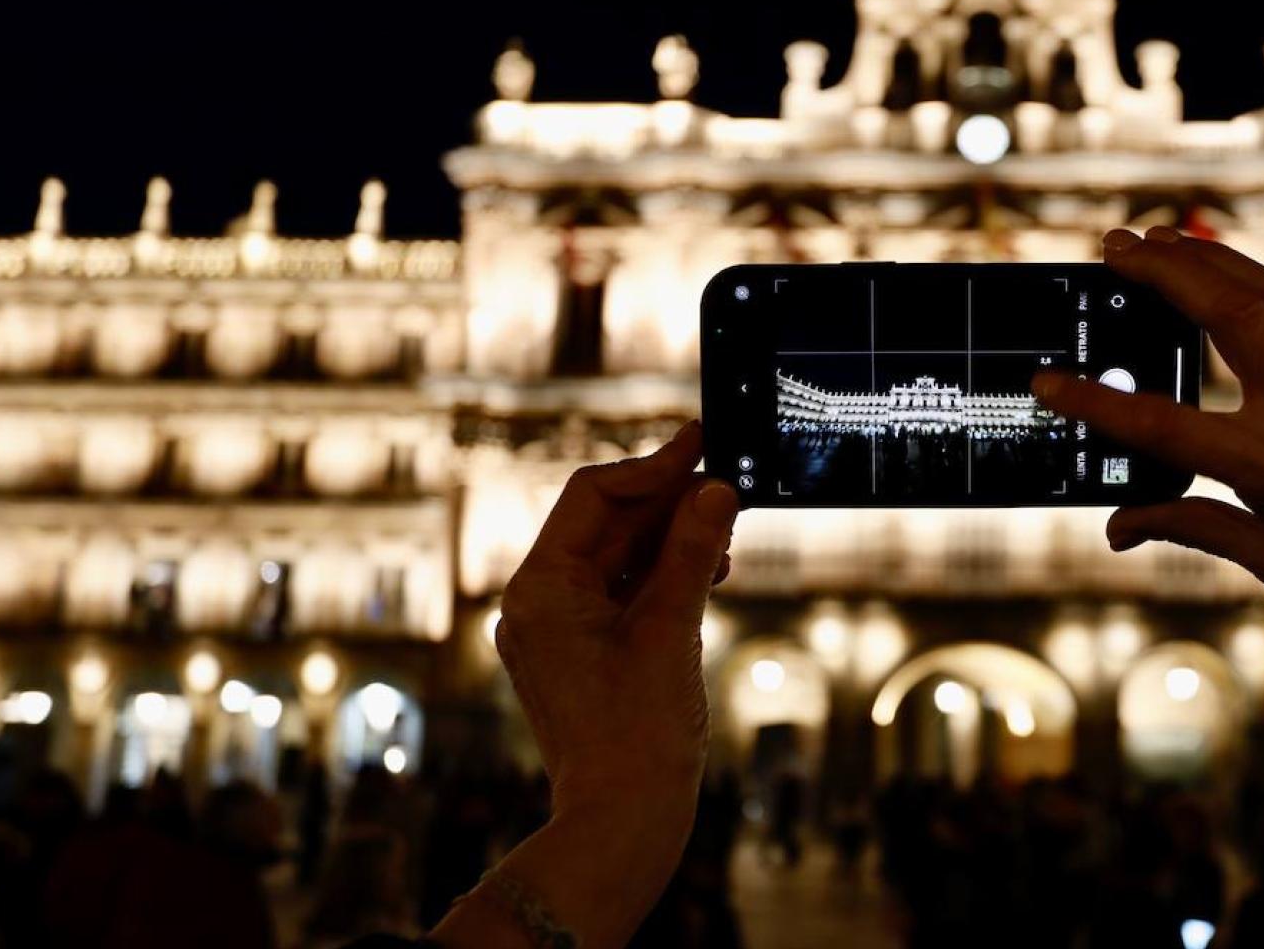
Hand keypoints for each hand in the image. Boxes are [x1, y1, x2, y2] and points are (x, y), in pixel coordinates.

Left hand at [432, 421, 737, 947]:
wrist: (623, 823)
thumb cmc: (638, 736)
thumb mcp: (671, 630)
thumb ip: (692, 552)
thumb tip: (714, 489)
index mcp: (540, 589)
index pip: (592, 497)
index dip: (651, 466)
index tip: (701, 440)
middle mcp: (537, 603)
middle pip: (604, 524)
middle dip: (666, 503)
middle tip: (726, 482)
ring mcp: (557, 630)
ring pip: (616, 557)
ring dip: (671, 539)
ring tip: (725, 534)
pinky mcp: (582, 654)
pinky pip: (620, 593)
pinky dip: (662, 576)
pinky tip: (708, 572)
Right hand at [1032, 228, 1263, 765]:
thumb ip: (1188, 527)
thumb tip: (1118, 526)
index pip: (1164, 426)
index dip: (1097, 404)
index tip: (1049, 381)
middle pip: (1229, 312)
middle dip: (1165, 269)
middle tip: (1112, 246)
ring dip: (1211, 258)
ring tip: (1158, 239)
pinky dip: (1257, 289)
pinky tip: (1224, 281)